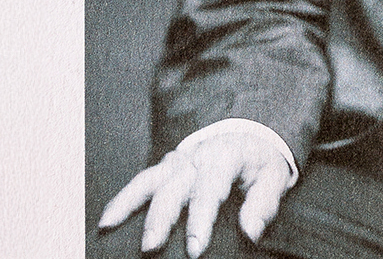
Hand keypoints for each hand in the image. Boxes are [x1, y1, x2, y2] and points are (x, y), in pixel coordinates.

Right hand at [97, 131, 292, 256]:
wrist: (252, 135)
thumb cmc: (261, 161)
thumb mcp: (274, 177)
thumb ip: (263, 203)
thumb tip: (251, 231)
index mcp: (225, 157)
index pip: (210, 190)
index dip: (201, 220)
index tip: (196, 248)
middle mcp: (198, 156)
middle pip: (174, 187)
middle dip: (161, 217)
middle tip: (151, 246)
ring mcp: (179, 160)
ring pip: (150, 180)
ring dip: (130, 204)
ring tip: (110, 226)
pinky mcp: (168, 166)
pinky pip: (142, 180)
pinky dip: (123, 198)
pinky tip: (108, 218)